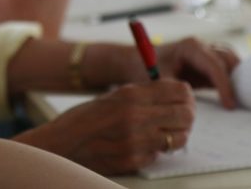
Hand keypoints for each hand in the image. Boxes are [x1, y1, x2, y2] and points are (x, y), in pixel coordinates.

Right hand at [17, 81, 193, 175]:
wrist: (62, 144)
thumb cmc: (85, 119)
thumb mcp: (114, 96)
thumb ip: (143, 94)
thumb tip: (174, 92)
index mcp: (131, 94)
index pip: (178, 90)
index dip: (186, 95)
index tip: (185, 98)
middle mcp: (136, 116)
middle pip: (185, 114)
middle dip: (188, 115)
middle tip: (183, 117)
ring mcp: (136, 141)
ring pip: (179, 138)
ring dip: (178, 135)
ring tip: (166, 132)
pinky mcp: (134, 161)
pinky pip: (160, 155)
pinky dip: (157, 150)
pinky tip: (145, 145)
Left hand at [124, 37, 239, 109]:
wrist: (136, 62)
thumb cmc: (144, 68)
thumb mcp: (159, 80)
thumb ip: (176, 89)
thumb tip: (192, 104)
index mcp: (191, 47)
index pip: (215, 65)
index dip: (225, 85)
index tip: (230, 104)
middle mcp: (201, 46)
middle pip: (228, 59)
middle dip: (236, 80)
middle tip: (243, 103)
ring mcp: (205, 52)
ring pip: (230, 61)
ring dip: (237, 78)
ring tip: (243, 100)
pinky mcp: (206, 63)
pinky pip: (225, 68)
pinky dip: (232, 80)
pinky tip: (235, 96)